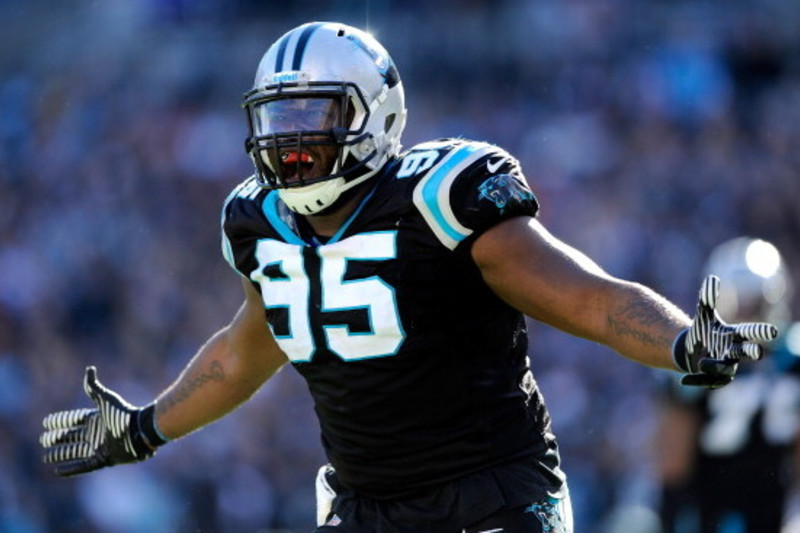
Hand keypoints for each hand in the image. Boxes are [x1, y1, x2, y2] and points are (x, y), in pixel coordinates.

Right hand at [40, 366, 167, 476]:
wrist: (139, 432)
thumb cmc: (123, 414)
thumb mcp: (106, 399)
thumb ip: (94, 387)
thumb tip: (89, 369)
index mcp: (97, 419)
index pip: (74, 421)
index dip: (61, 421)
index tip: (46, 423)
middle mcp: (97, 433)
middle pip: (72, 436)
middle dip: (57, 438)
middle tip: (43, 440)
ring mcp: (100, 447)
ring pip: (75, 451)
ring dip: (61, 454)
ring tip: (47, 456)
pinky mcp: (103, 460)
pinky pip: (83, 466)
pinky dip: (71, 469)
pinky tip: (58, 470)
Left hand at [673, 275, 777, 387]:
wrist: (691, 350)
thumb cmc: (703, 331)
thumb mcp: (703, 316)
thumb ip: (708, 299)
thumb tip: (712, 278)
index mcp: (734, 336)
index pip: (749, 331)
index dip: (760, 332)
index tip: (772, 331)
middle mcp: (734, 352)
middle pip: (746, 352)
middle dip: (751, 351)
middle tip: (758, 351)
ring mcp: (725, 366)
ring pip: (725, 368)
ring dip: (714, 365)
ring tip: (700, 362)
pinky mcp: (714, 378)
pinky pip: (709, 381)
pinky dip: (698, 380)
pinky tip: (683, 380)